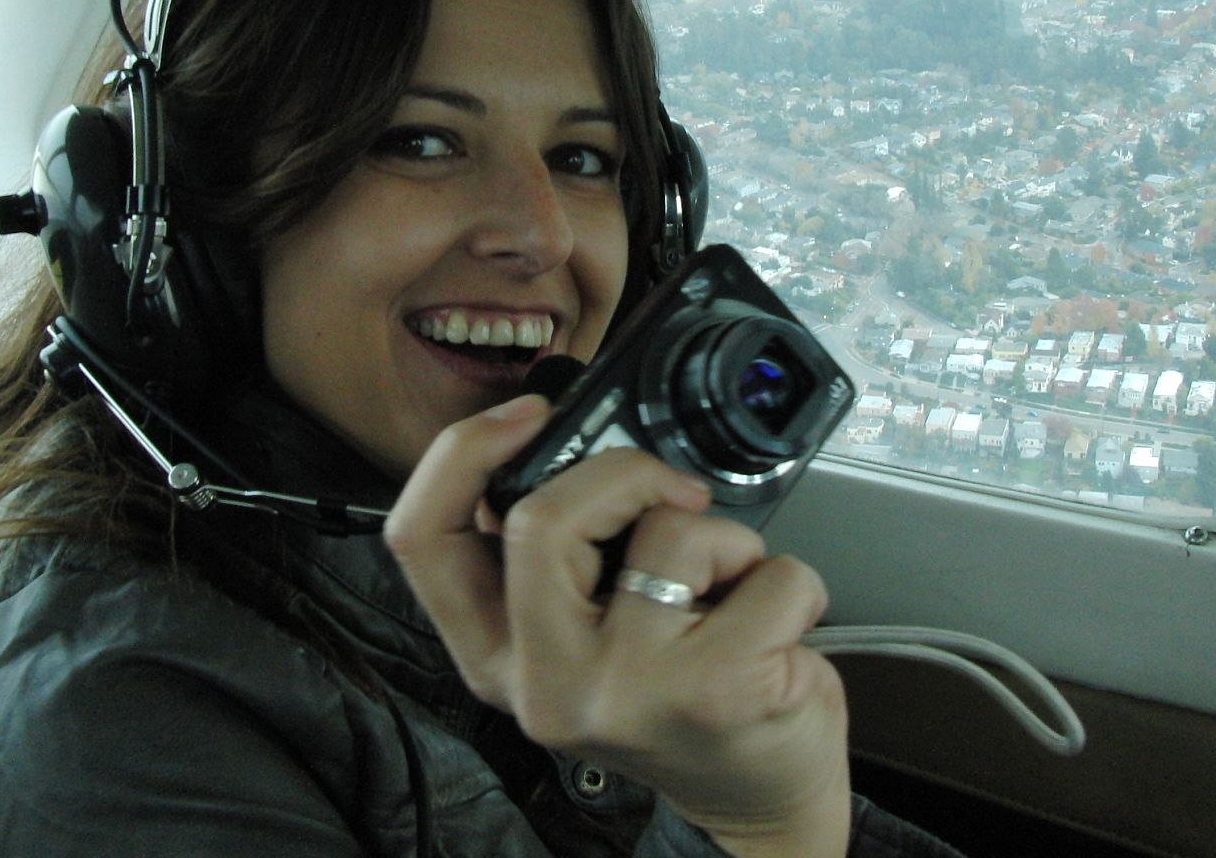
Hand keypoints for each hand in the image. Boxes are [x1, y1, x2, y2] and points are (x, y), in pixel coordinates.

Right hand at [383, 394, 851, 857]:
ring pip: (671, 532)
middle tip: (674, 496)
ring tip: (728, 596)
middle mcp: (545, 682)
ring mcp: (626, 688)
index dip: (463, 452)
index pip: (424, 537)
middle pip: (541, 517)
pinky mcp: (714, 687)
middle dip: (624, 475)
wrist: (758, 802)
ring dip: (727, 543)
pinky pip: (769, 570)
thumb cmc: (680, 702)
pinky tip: (776, 631)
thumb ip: (556, 560)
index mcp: (496, 657)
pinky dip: (791, 582)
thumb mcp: (584, 639)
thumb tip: (560, 445)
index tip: (527, 412)